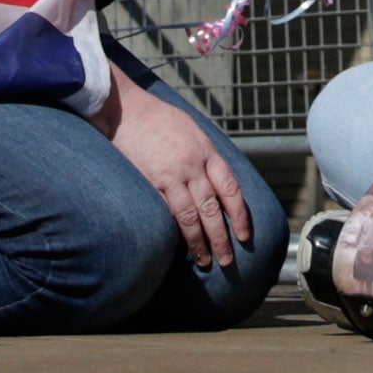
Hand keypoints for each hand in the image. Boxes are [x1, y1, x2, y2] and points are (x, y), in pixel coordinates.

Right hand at [90, 66, 249, 267]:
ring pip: (191, 217)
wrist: (127, 110)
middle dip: (223, 238)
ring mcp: (171, 176)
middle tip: (228, 260)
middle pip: (213, 209)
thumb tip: (217, 180)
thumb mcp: (194, 131)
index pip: (232, 189)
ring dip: (199, 243)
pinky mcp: (150, 183)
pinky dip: (175, 232)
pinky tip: (179, 247)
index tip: (245, 235)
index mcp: (208, 152)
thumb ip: (206, 156)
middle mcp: (193, 166)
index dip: (240, 215)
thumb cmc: (160, 118)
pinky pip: (166, 213)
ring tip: (205, 261)